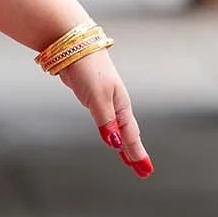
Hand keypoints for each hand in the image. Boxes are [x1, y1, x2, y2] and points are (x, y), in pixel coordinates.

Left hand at [58, 48, 153, 177]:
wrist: (72, 45)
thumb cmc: (88, 68)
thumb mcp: (98, 98)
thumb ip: (106, 121)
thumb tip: (115, 144)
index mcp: (121, 105)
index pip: (131, 136)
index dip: (137, 154)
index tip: (145, 171)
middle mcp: (116, 104)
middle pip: (128, 133)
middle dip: (134, 153)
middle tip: (142, 171)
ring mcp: (105, 99)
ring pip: (118, 127)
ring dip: (124, 144)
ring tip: (127, 159)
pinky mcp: (93, 96)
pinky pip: (107, 120)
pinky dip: (111, 132)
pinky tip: (111, 135)